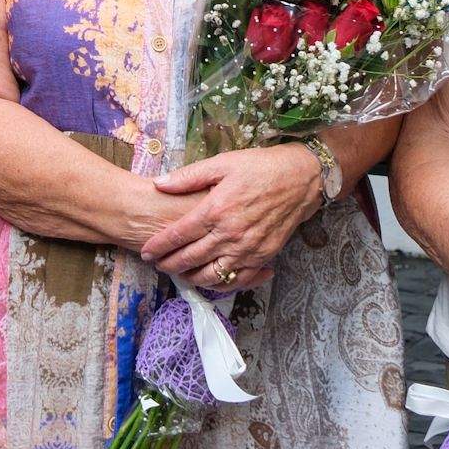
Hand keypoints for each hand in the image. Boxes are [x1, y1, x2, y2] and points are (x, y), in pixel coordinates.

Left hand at [139, 144, 321, 288]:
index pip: (178, 235)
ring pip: (211, 276)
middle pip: (190, 259)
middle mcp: (230, 234)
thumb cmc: (260, 167)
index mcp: (216, 210)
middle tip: (157, 265)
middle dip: (169, 265)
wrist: (301, 179)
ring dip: (191, 278)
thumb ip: (188, 176)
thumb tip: (158, 183)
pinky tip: (210, 278)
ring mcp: (248, 249)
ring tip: (180, 273)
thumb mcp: (222, 163)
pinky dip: (220, 284)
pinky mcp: (263, 257)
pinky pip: (237, 280)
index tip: (147, 252)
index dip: (159, 246)